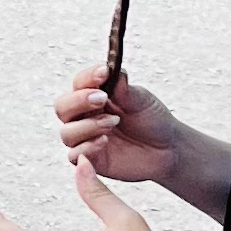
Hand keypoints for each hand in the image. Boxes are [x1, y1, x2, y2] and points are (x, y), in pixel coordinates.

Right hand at [53, 60, 184, 190]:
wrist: (168, 150)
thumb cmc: (154, 122)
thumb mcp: (143, 101)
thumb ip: (125, 89)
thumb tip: (113, 71)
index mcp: (96, 96)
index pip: (79, 83)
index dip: (88, 77)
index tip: (103, 73)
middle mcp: (87, 116)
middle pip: (62, 107)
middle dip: (79, 101)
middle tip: (102, 99)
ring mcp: (87, 138)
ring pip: (67, 132)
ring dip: (87, 125)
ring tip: (112, 122)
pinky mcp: (91, 159)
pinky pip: (74, 155)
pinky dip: (86, 147)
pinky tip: (104, 141)